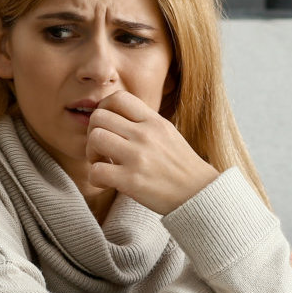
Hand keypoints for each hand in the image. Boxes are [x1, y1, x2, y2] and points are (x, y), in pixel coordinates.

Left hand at [85, 91, 220, 214]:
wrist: (200, 194)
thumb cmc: (181, 167)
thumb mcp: (168, 134)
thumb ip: (144, 123)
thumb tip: (118, 117)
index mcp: (154, 121)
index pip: (118, 97)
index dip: (104, 109)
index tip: (108, 127)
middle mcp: (145, 134)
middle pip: (99, 116)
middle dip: (93, 132)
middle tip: (102, 149)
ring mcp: (138, 157)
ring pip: (95, 138)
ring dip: (91, 153)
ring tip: (103, 164)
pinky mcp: (132, 181)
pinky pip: (96, 171)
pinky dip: (95, 178)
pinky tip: (107, 183)